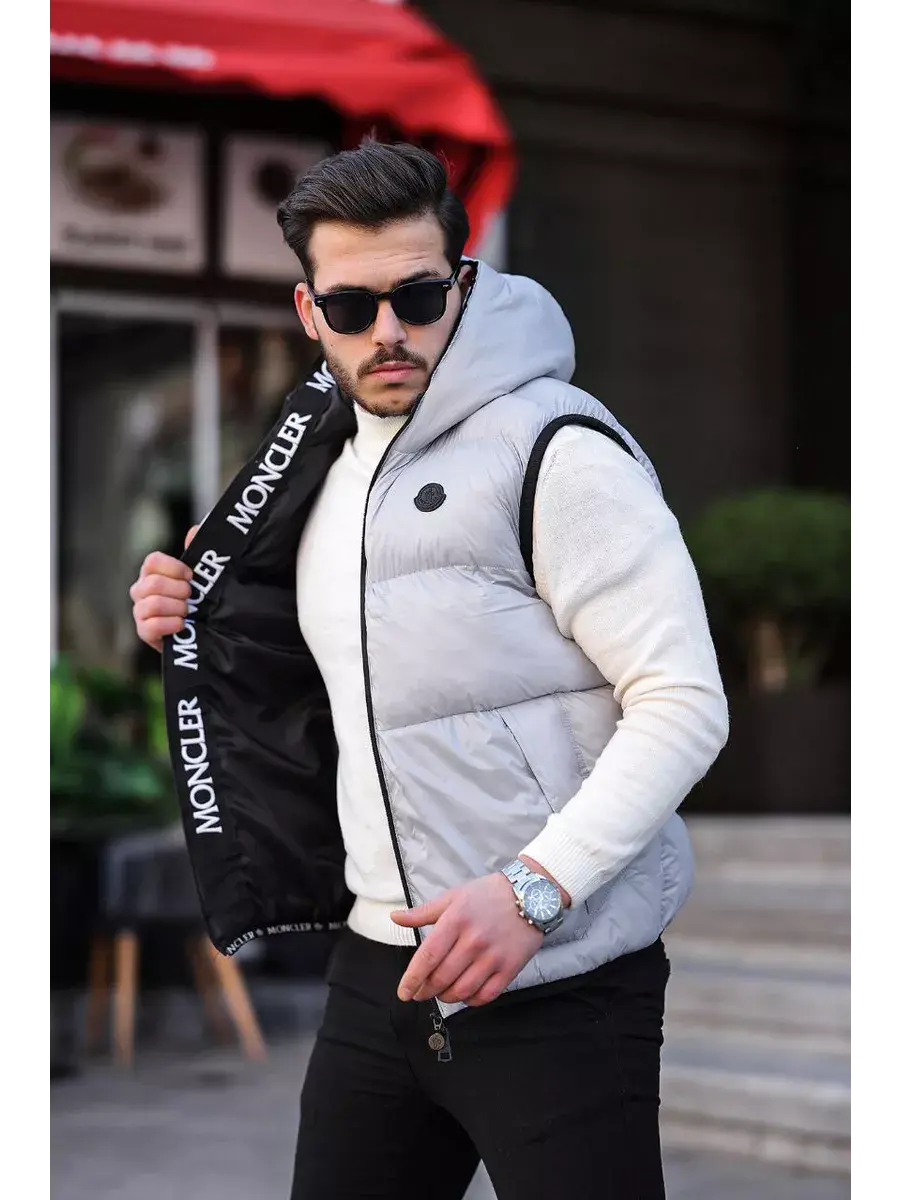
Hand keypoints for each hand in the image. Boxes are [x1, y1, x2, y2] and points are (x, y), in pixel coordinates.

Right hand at [129, 526, 198, 652]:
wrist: (202, 630)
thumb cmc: (198, 599)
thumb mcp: (202, 576)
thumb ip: (197, 553)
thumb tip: (194, 531)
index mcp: (152, 572)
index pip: (152, 561)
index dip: (174, 567)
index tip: (191, 575)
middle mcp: (141, 590)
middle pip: (153, 583)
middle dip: (179, 590)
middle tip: (192, 596)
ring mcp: (140, 611)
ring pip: (153, 604)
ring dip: (177, 608)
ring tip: (189, 612)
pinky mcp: (144, 632)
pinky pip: (151, 626)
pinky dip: (171, 625)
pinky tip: (182, 624)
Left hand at [391, 873, 542, 1006]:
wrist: (530, 895)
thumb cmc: (487, 895)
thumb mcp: (453, 897)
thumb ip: (422, 912)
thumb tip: (395, 917)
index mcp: (455, 921)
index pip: (428, 957)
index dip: (413, 979)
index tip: (404, 992)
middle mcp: (473, 941)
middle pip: (442, 977)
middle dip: (426, 990)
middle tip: (420, 993)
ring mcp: (493, 956)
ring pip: (462, 990)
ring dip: (447, 997)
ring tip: (441, 993)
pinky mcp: (510, 968)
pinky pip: (486, 995)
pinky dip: (471, 1001)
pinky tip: (465, 994)